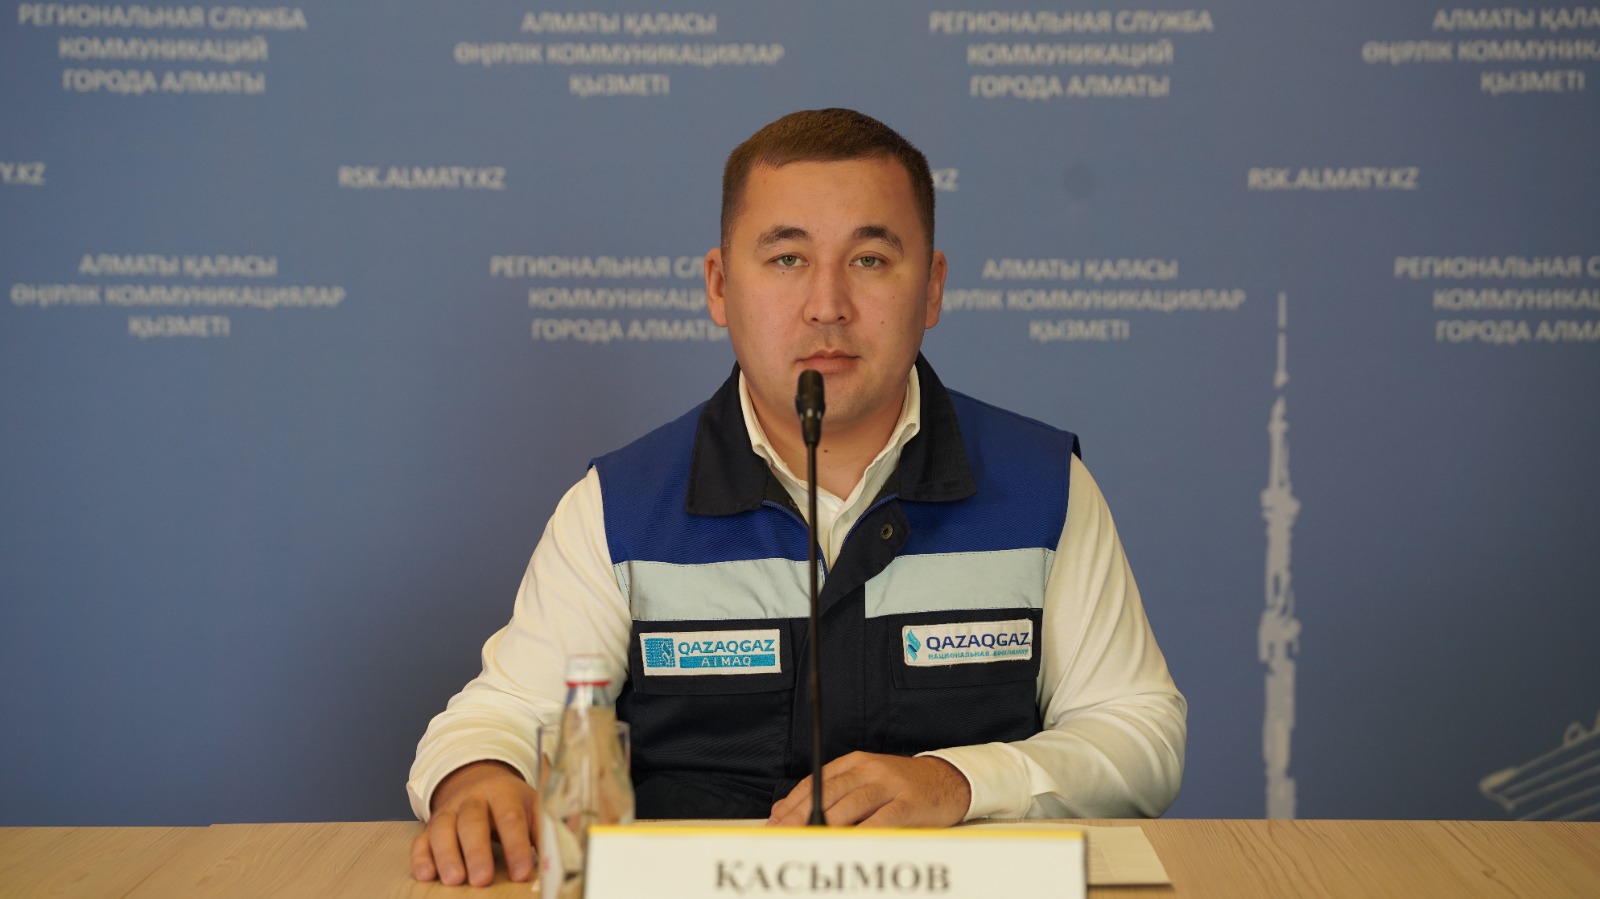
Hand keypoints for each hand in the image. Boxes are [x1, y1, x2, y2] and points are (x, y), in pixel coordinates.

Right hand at [411, 760, 539, 885]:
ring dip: (447, 855)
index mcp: (504, 792)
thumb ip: (544, 831)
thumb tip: (558, 858)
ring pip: (443, 829)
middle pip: (473, 822)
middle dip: (477, 852)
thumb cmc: (510, 802)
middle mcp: (473, 799)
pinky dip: (421, 857)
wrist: (478, 779)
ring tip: (454, 880)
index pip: (510, 818)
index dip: (516, 846)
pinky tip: (426, 875)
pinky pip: (421, 839)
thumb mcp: (532, 806)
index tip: (522, 873)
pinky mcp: (431, 825)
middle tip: (482, 879)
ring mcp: (449, 811)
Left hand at [767, 752, 971, 827]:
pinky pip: (882, 820)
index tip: (775, 823)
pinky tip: (849, 844)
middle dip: (802, 817)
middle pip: (828, 793)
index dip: (792, 804)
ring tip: (809, 841)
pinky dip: (863, 833)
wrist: (947, 780)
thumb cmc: (900, 788)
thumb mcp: (865, 782)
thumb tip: (784, 814)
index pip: (815, 782)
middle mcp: (870, 769)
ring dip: (827, 826)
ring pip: (851, 805)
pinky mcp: (909, 802)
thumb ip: (831, 795)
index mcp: (855, 762)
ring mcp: (890, 784)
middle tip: (785, 836)